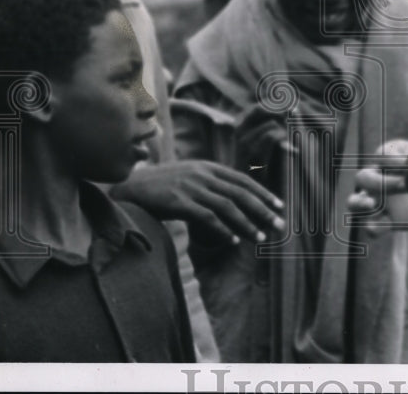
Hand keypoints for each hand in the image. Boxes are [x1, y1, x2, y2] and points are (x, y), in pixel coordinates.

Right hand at [111, 159, 284, 243]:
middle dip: (263, 210)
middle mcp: (202, 175)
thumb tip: (234, 199)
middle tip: (279, 224)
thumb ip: (209, 183)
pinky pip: (207, 218)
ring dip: (247, 224)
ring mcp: (191, 188)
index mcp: (207, 167)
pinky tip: (233, 240)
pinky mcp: (178, 202)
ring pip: (228, 207)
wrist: (128, 188)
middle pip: (240, 193)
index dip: (263, 193)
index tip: (279, 205)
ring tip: (260, 237)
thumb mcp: (188, 177)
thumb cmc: (161, 186)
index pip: (242, 180)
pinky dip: (223, 230)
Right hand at [347, 139, 407, 233]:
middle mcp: (383, 176)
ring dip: (358, 203)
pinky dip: (372, 228)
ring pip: (355, 201)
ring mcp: (382, 200)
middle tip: (407, 186)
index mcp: (396, 155)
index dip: (394, 161)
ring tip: (370, 205)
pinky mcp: (387, 221)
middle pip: (364, 177)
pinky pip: (370, 226)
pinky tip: (381, 227)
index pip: (383, 155)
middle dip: (381, 182)